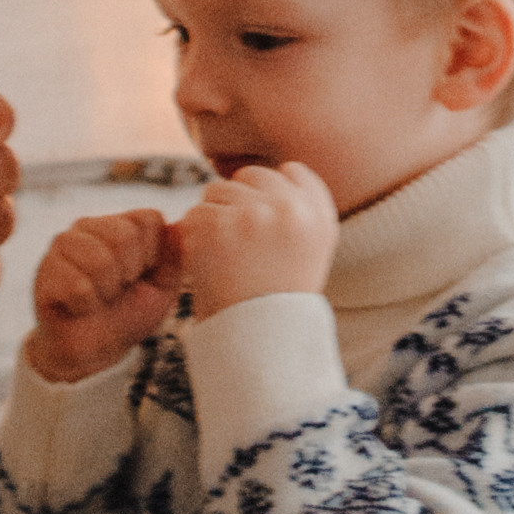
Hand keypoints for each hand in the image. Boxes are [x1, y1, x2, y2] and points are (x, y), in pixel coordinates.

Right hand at [26, 208, 185, 385]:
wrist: (93, 351)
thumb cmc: (128, 315)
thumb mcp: (163, 288)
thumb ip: (174, 257)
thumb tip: (179, 227)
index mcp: (120, 224)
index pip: (149, 218)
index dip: (153, 255)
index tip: (141, 276)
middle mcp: (89, 226)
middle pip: (125, 236)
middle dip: (129, 274)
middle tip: (117, 290)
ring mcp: (63, 245)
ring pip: (101, 260)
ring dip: (107, 291)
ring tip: (99, 297)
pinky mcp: (46, 271)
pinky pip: (78, 286)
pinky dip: (86, 306)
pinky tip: (80, 306)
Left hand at [177, 163, 336, 319]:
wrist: (257, 343)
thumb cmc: (278, 303)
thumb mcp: (310, 252)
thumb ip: (300, 210)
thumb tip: (281, 170)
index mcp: (319, 215)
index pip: (292, 172)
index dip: (273, 195)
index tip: (266, 225)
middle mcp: (291, 208)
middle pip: (251, 176)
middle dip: (240, 202)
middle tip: (240, 246)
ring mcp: (253, 213)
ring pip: (217, 190)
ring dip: (214, 218)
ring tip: (227, 258)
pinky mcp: (217, 224)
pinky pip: (194, 214)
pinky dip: (193, 238)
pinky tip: (209, 264)